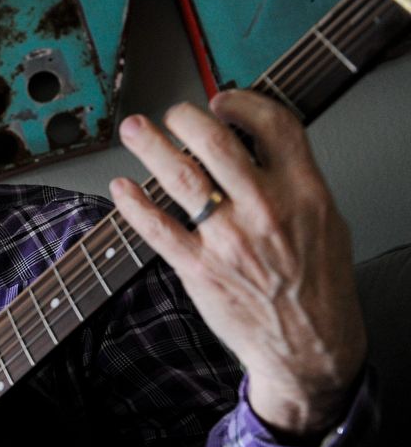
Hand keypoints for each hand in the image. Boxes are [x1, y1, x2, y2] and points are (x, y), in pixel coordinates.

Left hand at [111, 90, 366, 436]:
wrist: (310, 346)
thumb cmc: (317, 284)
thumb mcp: (326, 220)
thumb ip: (294, 179)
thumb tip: (257, 143)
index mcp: (304, 192)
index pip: (274, 126)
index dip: (243, 102)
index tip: (222, 99)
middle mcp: (265, 210)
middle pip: (216, 143)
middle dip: (184, 117)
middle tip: (170, 112)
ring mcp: (229, 239)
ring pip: (180, 177)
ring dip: (150, 146)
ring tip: (134, 130)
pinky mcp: (199, 268)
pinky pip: (156, 228)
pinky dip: (134, 204)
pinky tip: (121, 187)